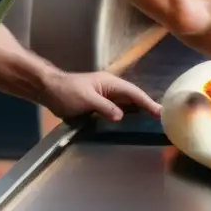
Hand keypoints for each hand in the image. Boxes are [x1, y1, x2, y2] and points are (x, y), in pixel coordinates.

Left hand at [40, 70, 161, 121]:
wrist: (48, 89)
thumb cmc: (66, 92)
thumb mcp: (85, 99)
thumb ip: (104, 107)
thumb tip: (121, 116)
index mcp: (111, 83)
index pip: (134, 93)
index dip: (148, 103)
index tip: (160, 112)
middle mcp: (111, 89)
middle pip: (134, 99)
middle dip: (148, 107)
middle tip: (163, 119)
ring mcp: (106, 97)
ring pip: (126, 105)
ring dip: (139, 113)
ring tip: (152, 124)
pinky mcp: (99, 106)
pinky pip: (117, 111)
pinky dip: (126, 117)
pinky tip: (131, 126)